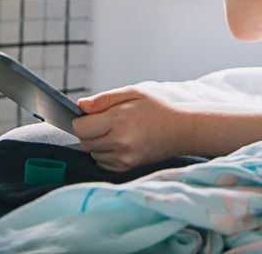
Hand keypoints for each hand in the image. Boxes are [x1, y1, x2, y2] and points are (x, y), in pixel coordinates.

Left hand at [72, 87, 196, 171]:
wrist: (181, 131)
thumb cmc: (156, 108)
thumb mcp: (132, 93)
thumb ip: (104, 99)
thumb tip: (80, 106)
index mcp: (119, 120)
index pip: (81, 128)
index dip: (79, 121)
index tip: (87, 117)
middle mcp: (120, 142)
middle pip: (84, 142)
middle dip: (88, 132)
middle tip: (104, 123)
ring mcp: (124, 158)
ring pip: (92, 153)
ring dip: (96, 143)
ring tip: (115, 132)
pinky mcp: (127, 168)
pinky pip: (102, 163)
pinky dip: (105, 154)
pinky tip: (119, 143)